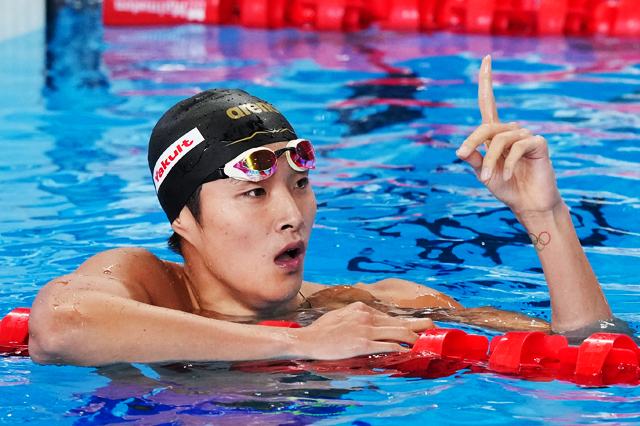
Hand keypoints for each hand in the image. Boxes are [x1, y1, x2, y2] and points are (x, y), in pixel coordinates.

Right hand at [296, 302, 434, 359]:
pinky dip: (400, 349)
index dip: (404, 323)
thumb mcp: (341, 316)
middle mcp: (366, 316)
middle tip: (433, 327)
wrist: (306, 340)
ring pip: (398, 333)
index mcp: (362, 308)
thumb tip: (368, 322)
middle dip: (419, 325)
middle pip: (399, 321)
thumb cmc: (321, 331)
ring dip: (414, 338)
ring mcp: (365, 330)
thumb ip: (356, 317)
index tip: (415, 328)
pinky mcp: (362, 344)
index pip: (389, 316)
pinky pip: (387, 346)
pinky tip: (408, 353)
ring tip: (425, 343)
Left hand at [456, 55, 561, 213]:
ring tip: (489, 179)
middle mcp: (510, 131)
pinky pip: (517, 146)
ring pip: (499, 139)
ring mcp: (525, 136)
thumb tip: (459, 150)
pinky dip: (507, 162)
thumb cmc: (506, 188)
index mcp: (495, 134)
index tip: (486, 58)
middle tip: (463, 157)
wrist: (528, 204)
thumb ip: (474, 159)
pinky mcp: (539, 144)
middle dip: (473, 142)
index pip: (488, 103)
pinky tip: (505, 176)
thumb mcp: (483, 173)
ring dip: (491, 160)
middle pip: (486, 126)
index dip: (487, 81)